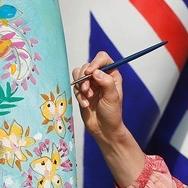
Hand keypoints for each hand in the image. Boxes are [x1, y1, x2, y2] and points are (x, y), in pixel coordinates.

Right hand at [72, 51, 146, 187]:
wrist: (103, 129)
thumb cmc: (112, 114)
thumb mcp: (112, 97)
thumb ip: (106, 82)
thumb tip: (96, 72)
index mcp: (112, 74)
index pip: (102, 58)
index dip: (95, 62)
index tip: (90, 72)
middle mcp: (101, 76)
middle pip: (87, 66)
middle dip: (84, 78)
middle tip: (86, 90)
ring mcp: (90, 84)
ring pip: (78, 74)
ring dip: (80, 85)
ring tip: (86, 97)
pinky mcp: (82, 92)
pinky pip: (75, 87)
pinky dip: (78, 95)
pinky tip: (85, 104)